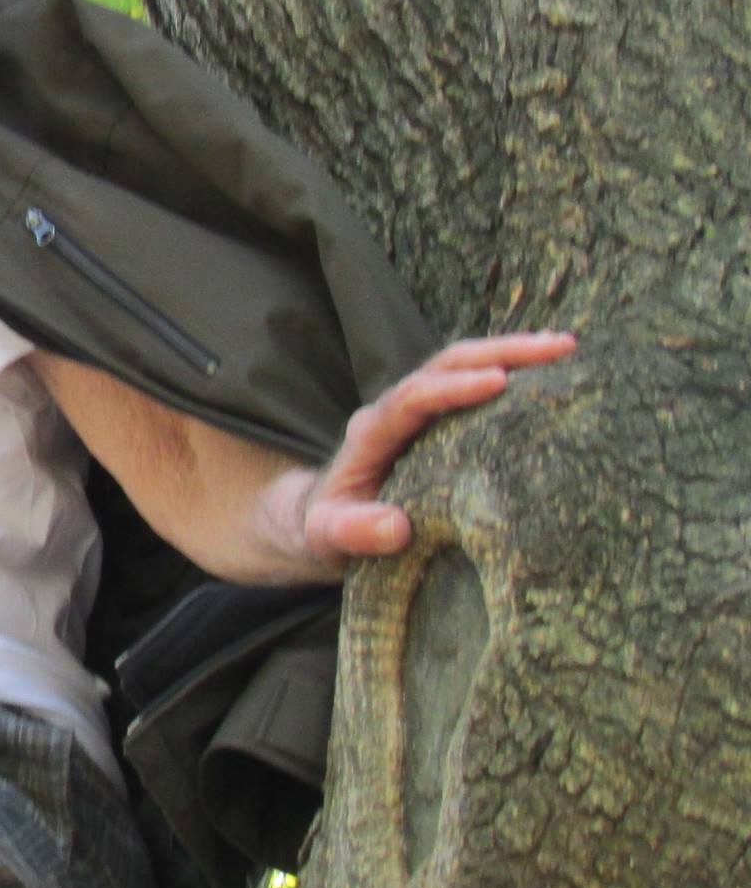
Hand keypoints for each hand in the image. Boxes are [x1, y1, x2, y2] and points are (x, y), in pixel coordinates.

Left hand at [296, 331, 577, 567]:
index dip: (453, 388)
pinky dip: (513, 375)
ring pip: (464, 368)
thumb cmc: (326, 532)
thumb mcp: (327, 538)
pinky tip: (555, 372)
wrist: (320, 524)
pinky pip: (475, 387)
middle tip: (558, 348)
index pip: (412, 398)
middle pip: (445, 366)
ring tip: (568, 348)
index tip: (497, 382)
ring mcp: (418, 413)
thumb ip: (351, 533)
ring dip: (513, 354)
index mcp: (371, 434)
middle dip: (499, 353)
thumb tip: (395, 527)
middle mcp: (395, 412)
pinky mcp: (439, 423)